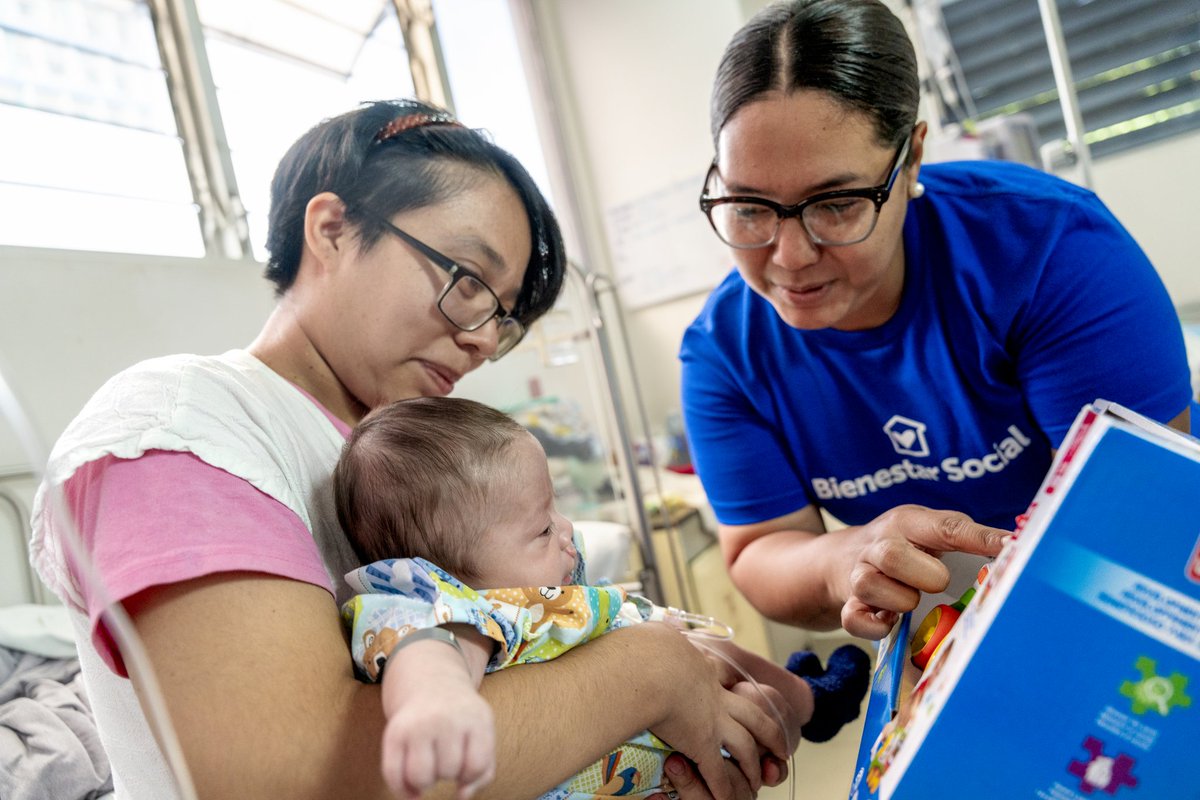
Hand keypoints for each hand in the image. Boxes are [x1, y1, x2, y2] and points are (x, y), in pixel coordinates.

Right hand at [379, 640, 495, 798]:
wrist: (431, 681)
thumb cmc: (461, 718)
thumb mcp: (482, 733)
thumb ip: (483, 771)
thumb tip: (462, 796)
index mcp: (475, 718)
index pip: (476, 765)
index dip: (470, 774)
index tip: (464, 766)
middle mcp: (445, 719)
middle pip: (448, 771)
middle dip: (448, 772)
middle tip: (444, 756)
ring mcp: (417, 725)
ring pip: (421, 777)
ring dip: (426, 782)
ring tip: (430, 765)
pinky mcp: (394, 732)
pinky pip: (393, 775)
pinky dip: (402, 790)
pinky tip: (412, 789)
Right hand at [646, 627, 787, 798]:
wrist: (652, 666)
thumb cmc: (650, 648)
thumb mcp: (663, 634)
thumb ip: (667, 633)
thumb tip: (665, 626)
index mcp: (706, 670)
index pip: (729, 683)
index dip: (739, 694)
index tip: (741, 698)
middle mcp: (718, 697)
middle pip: (755, 717)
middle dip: (771, 733)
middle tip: (782, 744)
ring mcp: (714, 721)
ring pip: (746, 747)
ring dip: (752, 766)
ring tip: (757, 779)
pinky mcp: (703, 744)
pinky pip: (718, 772)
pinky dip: (724, 789)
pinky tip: (724, 798)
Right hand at [841, 505, 1005, 638]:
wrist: (843, 557)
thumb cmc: (903, 546)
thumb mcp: (928, 530)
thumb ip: (966, 537)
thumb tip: (1014, 547)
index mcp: (907, 523)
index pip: (945, 527)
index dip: (978, 539)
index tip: (1009, 547)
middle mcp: (878, 546)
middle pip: (892, 556)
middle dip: (925, 576)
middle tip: (938, 583)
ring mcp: (858, 575)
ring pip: (869, 585)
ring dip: (899, 601)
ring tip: (911, 600)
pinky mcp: (848, 605)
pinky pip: (854, 619)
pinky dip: (876, 627)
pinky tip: (890, 622)